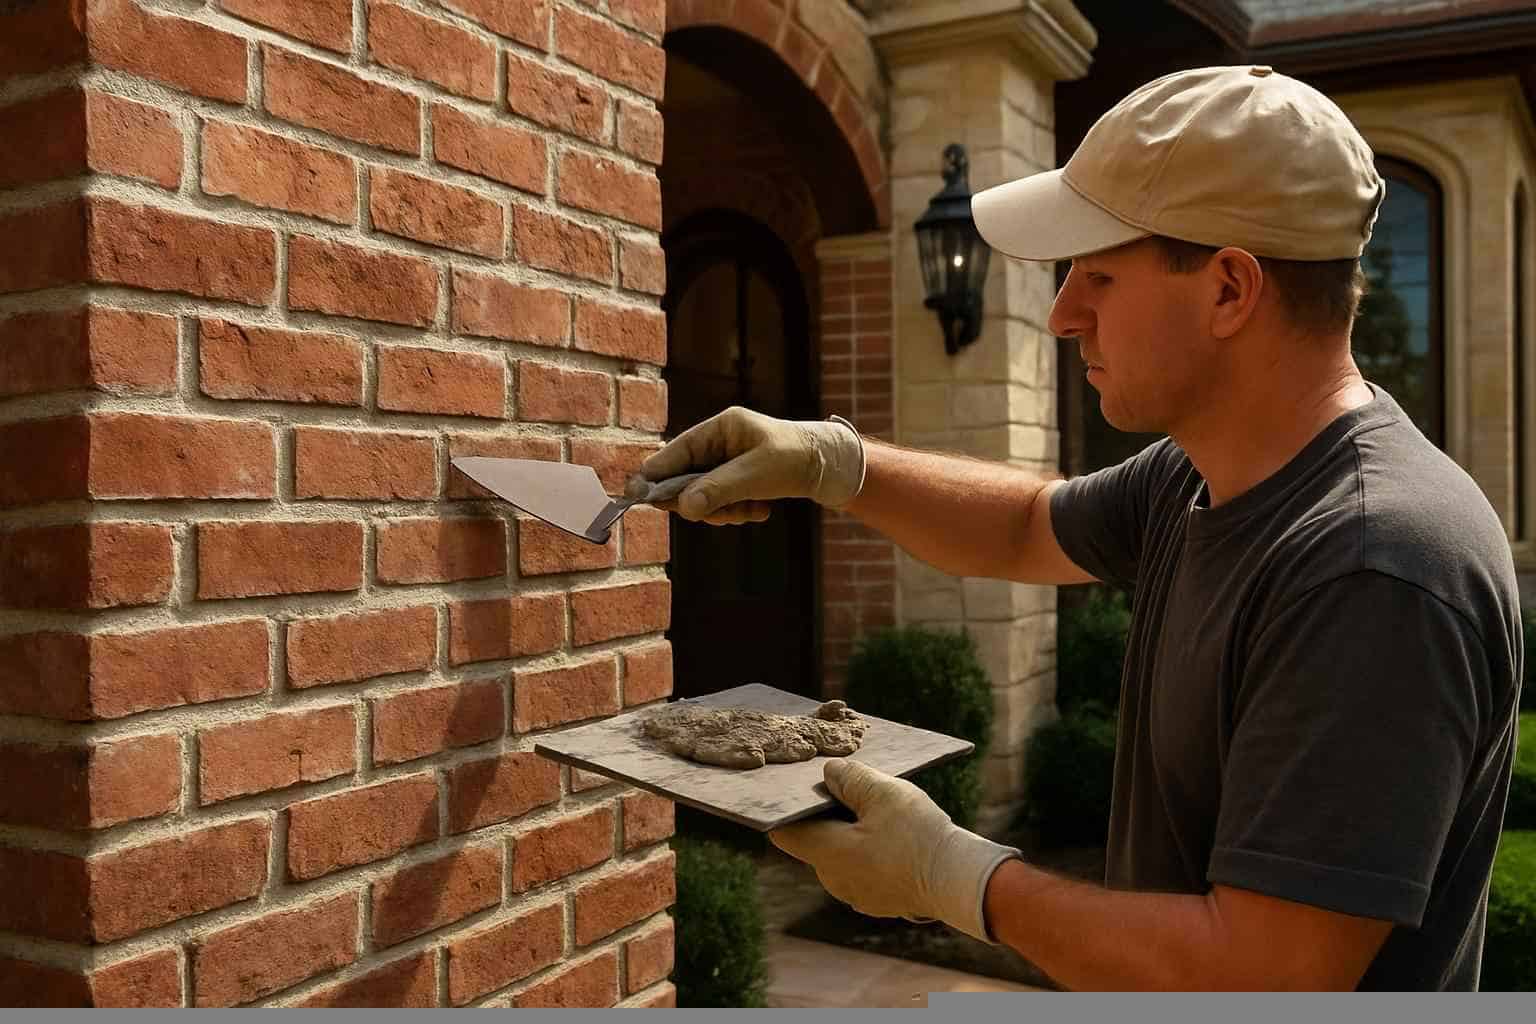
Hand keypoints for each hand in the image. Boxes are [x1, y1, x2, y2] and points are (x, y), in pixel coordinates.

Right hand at [636, 407, 864, 523]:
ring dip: (723, 511)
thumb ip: (717, 490)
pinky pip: (720, 503)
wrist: (829, 467)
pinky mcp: (735, 479)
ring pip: (702, 497)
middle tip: (723, 512)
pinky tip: (760, 509)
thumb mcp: (755, 475)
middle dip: (702, 502)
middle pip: (684, 480)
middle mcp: (718, 443)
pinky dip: (736, 512)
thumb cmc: (794, 459)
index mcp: (719, 429)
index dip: (655, 476)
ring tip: (751, 509)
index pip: (675, 453)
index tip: (636, 497)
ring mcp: (726, 462)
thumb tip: (683, 508)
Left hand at [770, 759, 1020, 942]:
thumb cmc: (918, 835)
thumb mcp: (883, 793)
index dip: (788, 807)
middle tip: (848, 787)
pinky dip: (870, 850)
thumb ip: (850, 778)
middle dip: (827, 815)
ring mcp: (857, 895)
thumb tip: (829, 772)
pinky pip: (863, 868)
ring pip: (841, 854)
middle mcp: (834, 880)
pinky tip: (893, 833)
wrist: (960, 881)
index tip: (801, 786)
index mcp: (826, 854)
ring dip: (851, 832)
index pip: (784, 832)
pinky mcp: (879, 900)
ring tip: (875, 808)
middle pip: (815, 841)